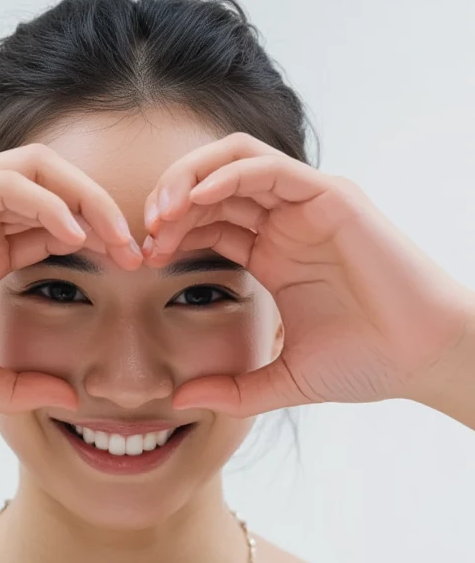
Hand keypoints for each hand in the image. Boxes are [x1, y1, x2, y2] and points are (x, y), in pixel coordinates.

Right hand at [0, 144, 140, 411]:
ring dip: (87, 200)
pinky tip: (73, 237)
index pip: (59, 225)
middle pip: (60, 189)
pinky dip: (47, 202)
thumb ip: (16, 386)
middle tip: (139, 253)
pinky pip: (7, 182)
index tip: (136, 272)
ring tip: (116, 241)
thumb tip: (66, 400)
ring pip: (40, 170)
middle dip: (106, 214)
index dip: (102, 242)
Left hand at [141, 132, 473, 415]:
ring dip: (189, 180)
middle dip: (168, 204)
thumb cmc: (365, 365)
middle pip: (211, 187)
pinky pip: (268, 168)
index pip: (207, 223)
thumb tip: (180, 399)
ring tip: (161, 215)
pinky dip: (227, 175)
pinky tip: (197, 201)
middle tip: (143, 238)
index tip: (141, 263)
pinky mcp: (331, 197)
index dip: (169, 235)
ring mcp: (308, 205)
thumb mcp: (282, 380)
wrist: (420, 358)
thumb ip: (232, 390)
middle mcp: (286, 223)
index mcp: (272, 254)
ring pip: (234, 163)